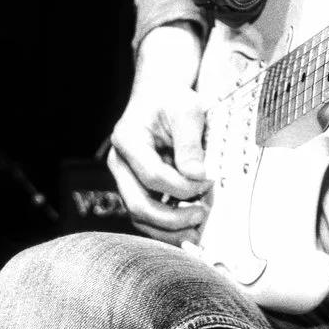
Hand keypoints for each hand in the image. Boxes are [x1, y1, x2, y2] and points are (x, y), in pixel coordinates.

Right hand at [108, 80, 210, 240]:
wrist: (161, 97)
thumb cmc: (173, 100)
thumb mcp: (187, 109)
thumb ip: (190, 143)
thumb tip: (197, 176)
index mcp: (127, 139)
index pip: (153, 175)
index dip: (183, 186)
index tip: (209, 182)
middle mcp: (119, 163)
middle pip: (138, 205)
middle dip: (172, 218)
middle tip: (202, 214)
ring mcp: (125, 178)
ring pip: (140, 217)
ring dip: (168, 231)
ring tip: (197, 229)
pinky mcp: (136, 188)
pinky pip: (147, 216)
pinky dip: (167, 228)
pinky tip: (189, 227)